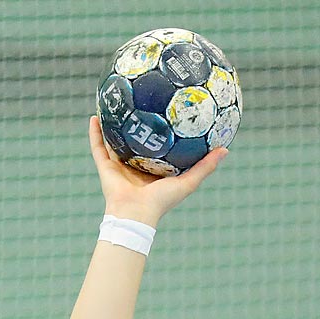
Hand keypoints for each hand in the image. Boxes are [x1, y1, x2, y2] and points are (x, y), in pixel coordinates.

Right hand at [87, 116, 224, 226]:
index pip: (159, 149)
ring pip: (114, 141)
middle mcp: (136, 167)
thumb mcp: (188, 181)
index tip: (167, 115)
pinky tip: (95, 115)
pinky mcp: (105, 167)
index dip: (162, 134)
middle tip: (140, 104)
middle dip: (136, 126)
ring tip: (113, 105)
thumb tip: (225, 149)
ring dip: (112, 125)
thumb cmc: (163, 201)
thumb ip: (205, 166)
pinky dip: (95, 132)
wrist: (136, 214)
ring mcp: (119, 166)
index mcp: (154, 170)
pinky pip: (97, 146)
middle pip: (136, 142)